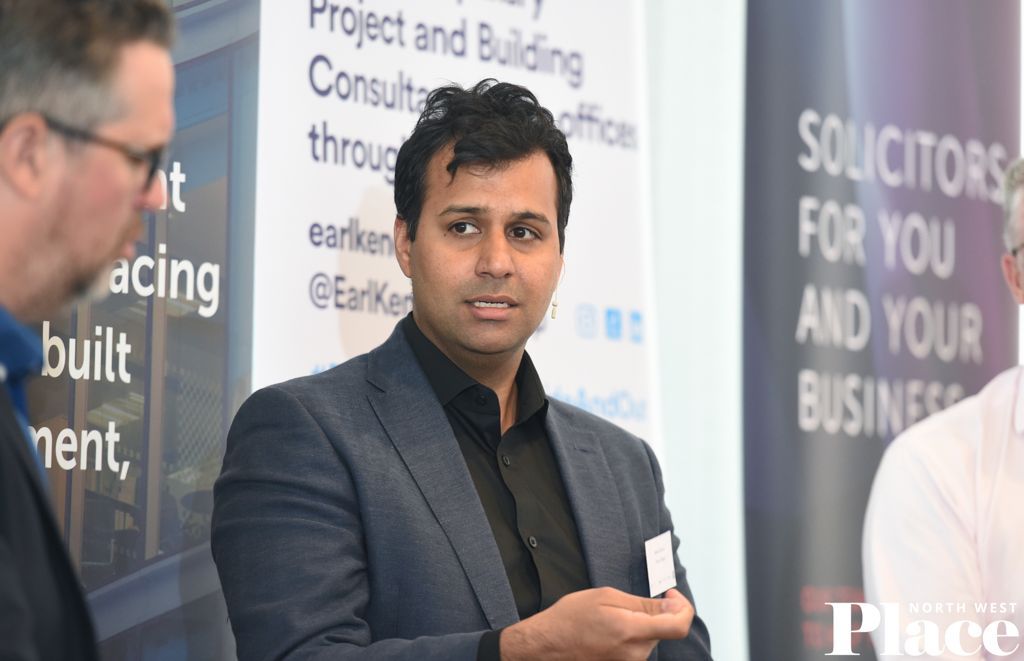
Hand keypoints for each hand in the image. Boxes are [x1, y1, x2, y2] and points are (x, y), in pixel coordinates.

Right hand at [500, 586, 693, 660]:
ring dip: (640, 625)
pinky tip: (610, 631)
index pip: (679, 626)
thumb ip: (643, 604)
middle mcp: (635, 654)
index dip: (683, 607)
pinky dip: (631, 636)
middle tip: (627, 603)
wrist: (546, 646)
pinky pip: (638, 649)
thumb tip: (672, 606)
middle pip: (664, 630)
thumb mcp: (606, 597)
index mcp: (631, 631)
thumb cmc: (570, 619)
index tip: (670, 597)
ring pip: (650, 639)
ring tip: (612, 618)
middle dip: (655, 614)